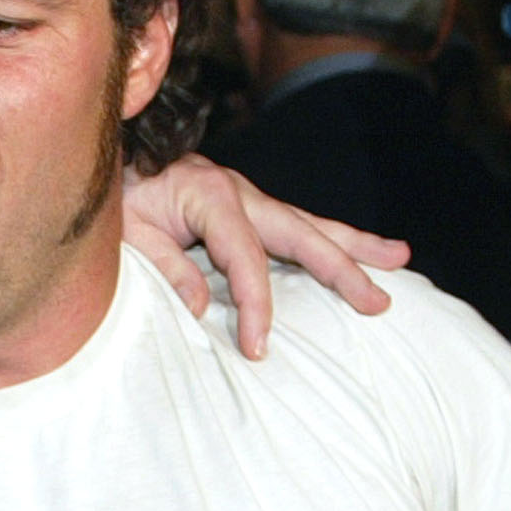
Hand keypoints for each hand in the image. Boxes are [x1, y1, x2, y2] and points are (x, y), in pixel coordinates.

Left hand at [120, 155, 408, 361]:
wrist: (110, 162)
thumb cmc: (116, 201)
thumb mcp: (128, 235)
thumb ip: (165, 268)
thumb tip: (202, 308)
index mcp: (210, 195)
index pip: (245, 260)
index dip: (255, 306)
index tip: (258, 348)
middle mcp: (240, 192)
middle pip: (301, 234)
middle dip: (343, 270)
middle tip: (379, 301)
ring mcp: (249, 196)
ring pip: (311, 225)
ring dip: (356, 246)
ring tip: (401, 260)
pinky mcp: (249, 207)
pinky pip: (298, 226)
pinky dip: (333, 239)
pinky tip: (363, 251)